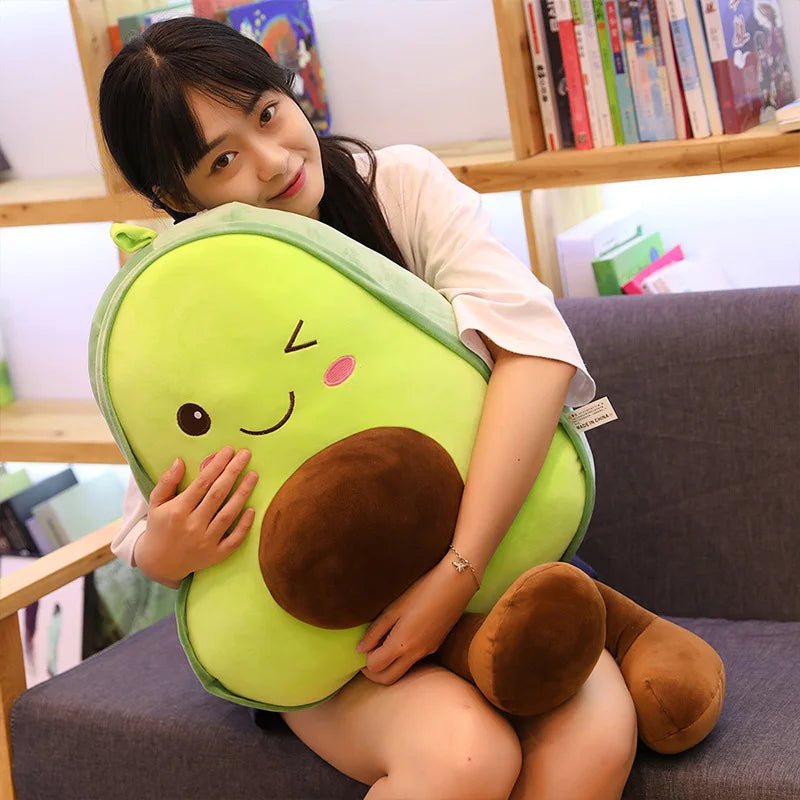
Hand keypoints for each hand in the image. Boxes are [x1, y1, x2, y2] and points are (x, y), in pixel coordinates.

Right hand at [134, 446, 258, 585]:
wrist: (159, 564)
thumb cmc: (159, 527)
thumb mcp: (156, 504)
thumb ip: (167, 482)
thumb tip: (180, 461)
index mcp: (178, 511)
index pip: (202, 483)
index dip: (216, 465)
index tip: (228, 450)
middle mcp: (193, 525)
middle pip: (217, 494)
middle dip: (233, 472)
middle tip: (245, 455)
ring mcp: (205, 542)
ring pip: (228, 514)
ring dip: (243, 493)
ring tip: (253, 475)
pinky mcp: (215, 555)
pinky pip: (234, 540)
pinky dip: (244, 526)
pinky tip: (252, 509)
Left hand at [356, 556, 478, 684]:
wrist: (455, 584)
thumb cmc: (422, 590)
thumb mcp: (393, 608)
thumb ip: (375, 631)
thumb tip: (360, 650)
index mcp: (402, 644)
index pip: (375, 667)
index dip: (364, 662)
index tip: (361, 648)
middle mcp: (415, 653)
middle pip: (388, 679)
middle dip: (373, 673)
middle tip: (367, 656)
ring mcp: (428, 651)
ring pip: (402, 672)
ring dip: (388, 666)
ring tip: (381, 645)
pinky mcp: (435, 645)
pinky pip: (414, 660)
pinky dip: (402, 657)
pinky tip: (399, 638)